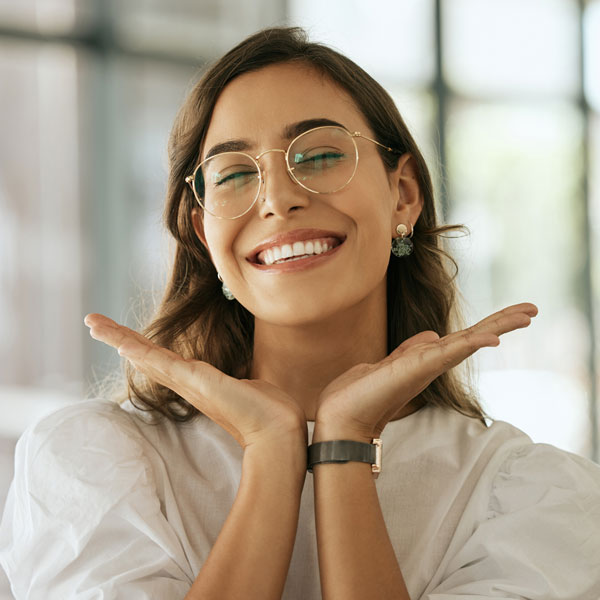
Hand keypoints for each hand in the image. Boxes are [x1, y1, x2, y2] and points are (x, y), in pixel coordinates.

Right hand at [84, 313, 307, 449]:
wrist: (279, 431)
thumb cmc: (267, 411)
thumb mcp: (248, 385)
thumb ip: (239, 379)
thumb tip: (246, 378)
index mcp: (197, 382)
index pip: (161, 359)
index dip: (139, 346)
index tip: (121, 336)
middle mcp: (187, 383)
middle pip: (145, 356)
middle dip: (118, 338)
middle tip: (92, 322)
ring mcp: (190, 384)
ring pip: (147, 357)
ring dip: (119, 338)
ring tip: (94, 324)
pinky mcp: (198, 383)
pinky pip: (164, 364)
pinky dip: (141, 352)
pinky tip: (122, 343)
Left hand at [314, 303, 538, 440]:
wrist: (340, 417)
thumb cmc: (360, 394)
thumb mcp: (389, 363)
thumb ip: (411, 349)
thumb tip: (431, 335)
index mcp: (426, 360)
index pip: (463, 338)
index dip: (488, 326)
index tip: (513, 314)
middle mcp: (432, 364)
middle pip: (474, 338)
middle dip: (502, 323)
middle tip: (533, 310)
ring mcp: (427, 367)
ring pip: (469, 342)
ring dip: (498, 326)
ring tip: (527, 314)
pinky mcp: (417, 369)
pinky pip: (449, 352)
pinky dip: (471, 344)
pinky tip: (493, 338)